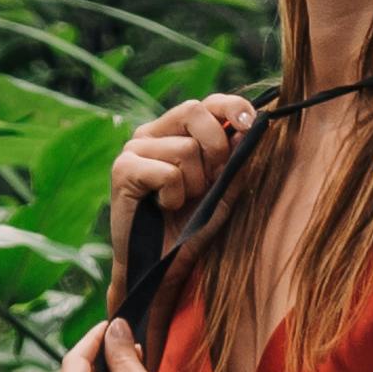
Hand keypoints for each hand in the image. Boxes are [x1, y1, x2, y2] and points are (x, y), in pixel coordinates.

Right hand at [106, 94, 262, 258]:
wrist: (161, 267)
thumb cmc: (190, 229)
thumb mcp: (222, 192)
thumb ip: (234, 162)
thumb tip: (249, 130)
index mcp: (175, 133)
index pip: (206, 104)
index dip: (230, 106)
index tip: (250, 122)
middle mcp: (151, 134)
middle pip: (194, 111)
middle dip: (215, 147)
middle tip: (210, 180)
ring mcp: (134, 149)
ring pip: (185, 149)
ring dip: (194, 184)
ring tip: (180, 203)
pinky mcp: (123, 170)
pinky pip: (168, 172)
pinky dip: (175, 195)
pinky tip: (163, 207)